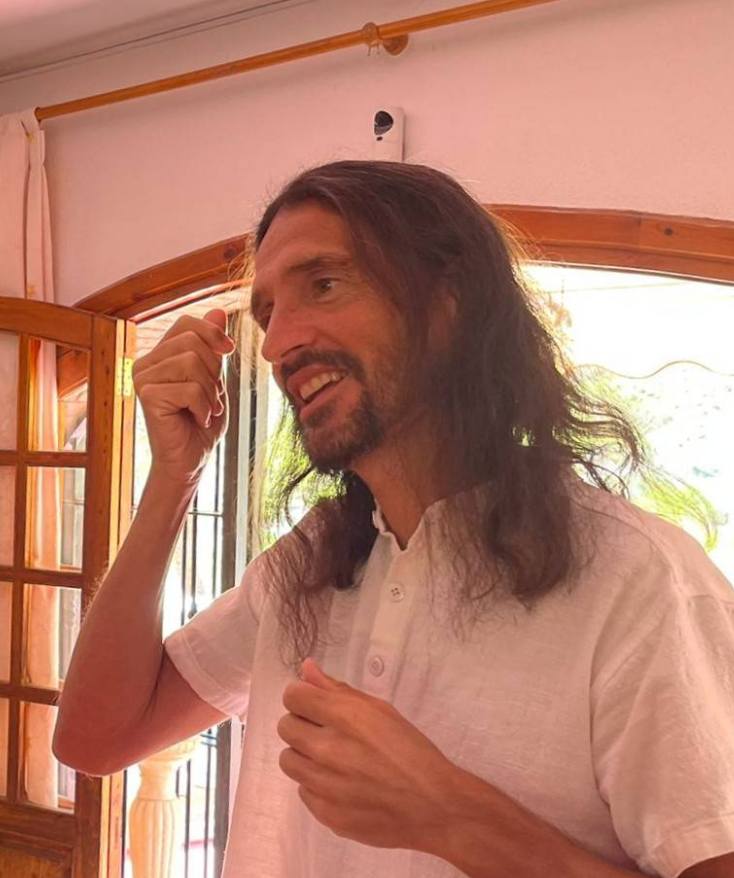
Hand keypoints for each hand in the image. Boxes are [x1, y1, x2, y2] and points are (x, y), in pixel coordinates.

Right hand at [132, 309, 235, 484]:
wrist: (190, 460)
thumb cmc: (202, 421)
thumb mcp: (214, 378)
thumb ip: (213, 347)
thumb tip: (219, 310)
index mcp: (160, 355)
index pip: (187, 323)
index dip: (212, 333)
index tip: (229, 351)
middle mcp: (145, 363)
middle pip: (193, 342)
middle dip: (214, 371)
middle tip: (210, 397)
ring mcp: (142, 378)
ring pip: (193, 363)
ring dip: (210, 392)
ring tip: (204, 409)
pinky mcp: (147, 396)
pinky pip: (190, 388)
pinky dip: (204, 406)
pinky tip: (198, 419)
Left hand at [277, 658, 457, 850]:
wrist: (433, 806)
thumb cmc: (411, 751)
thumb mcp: (381, 710)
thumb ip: (338, 689)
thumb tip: (306, 669)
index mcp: (345, 717)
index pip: (293, 696)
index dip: (302, 698)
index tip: (315, 705)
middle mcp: (328, 750)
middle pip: (285, 727)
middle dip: (302, 724)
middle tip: (327, 733)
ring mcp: (324, 785)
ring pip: (288, 760)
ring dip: (304, 755)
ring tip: (333, 759)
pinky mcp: (325, 814)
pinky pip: (303, 791)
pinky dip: (316, 785)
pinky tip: (342, 784)